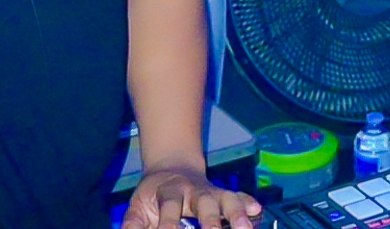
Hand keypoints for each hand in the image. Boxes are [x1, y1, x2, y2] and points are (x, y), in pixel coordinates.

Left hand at [122, 166, 262, 228]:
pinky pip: (238, 196)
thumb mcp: (137, 206)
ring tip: (245, 227)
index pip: (170, 208)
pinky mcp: (222, 194)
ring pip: (226, 198)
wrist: (171, 167)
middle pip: (203, 203)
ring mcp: (210, 191)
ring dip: (236, 213)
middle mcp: (192, 190)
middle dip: (210, 220)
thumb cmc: (153, 195)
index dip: (169, 224)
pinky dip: (248, 203)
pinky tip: (256, 211)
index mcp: (168, 192)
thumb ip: (133, 223)